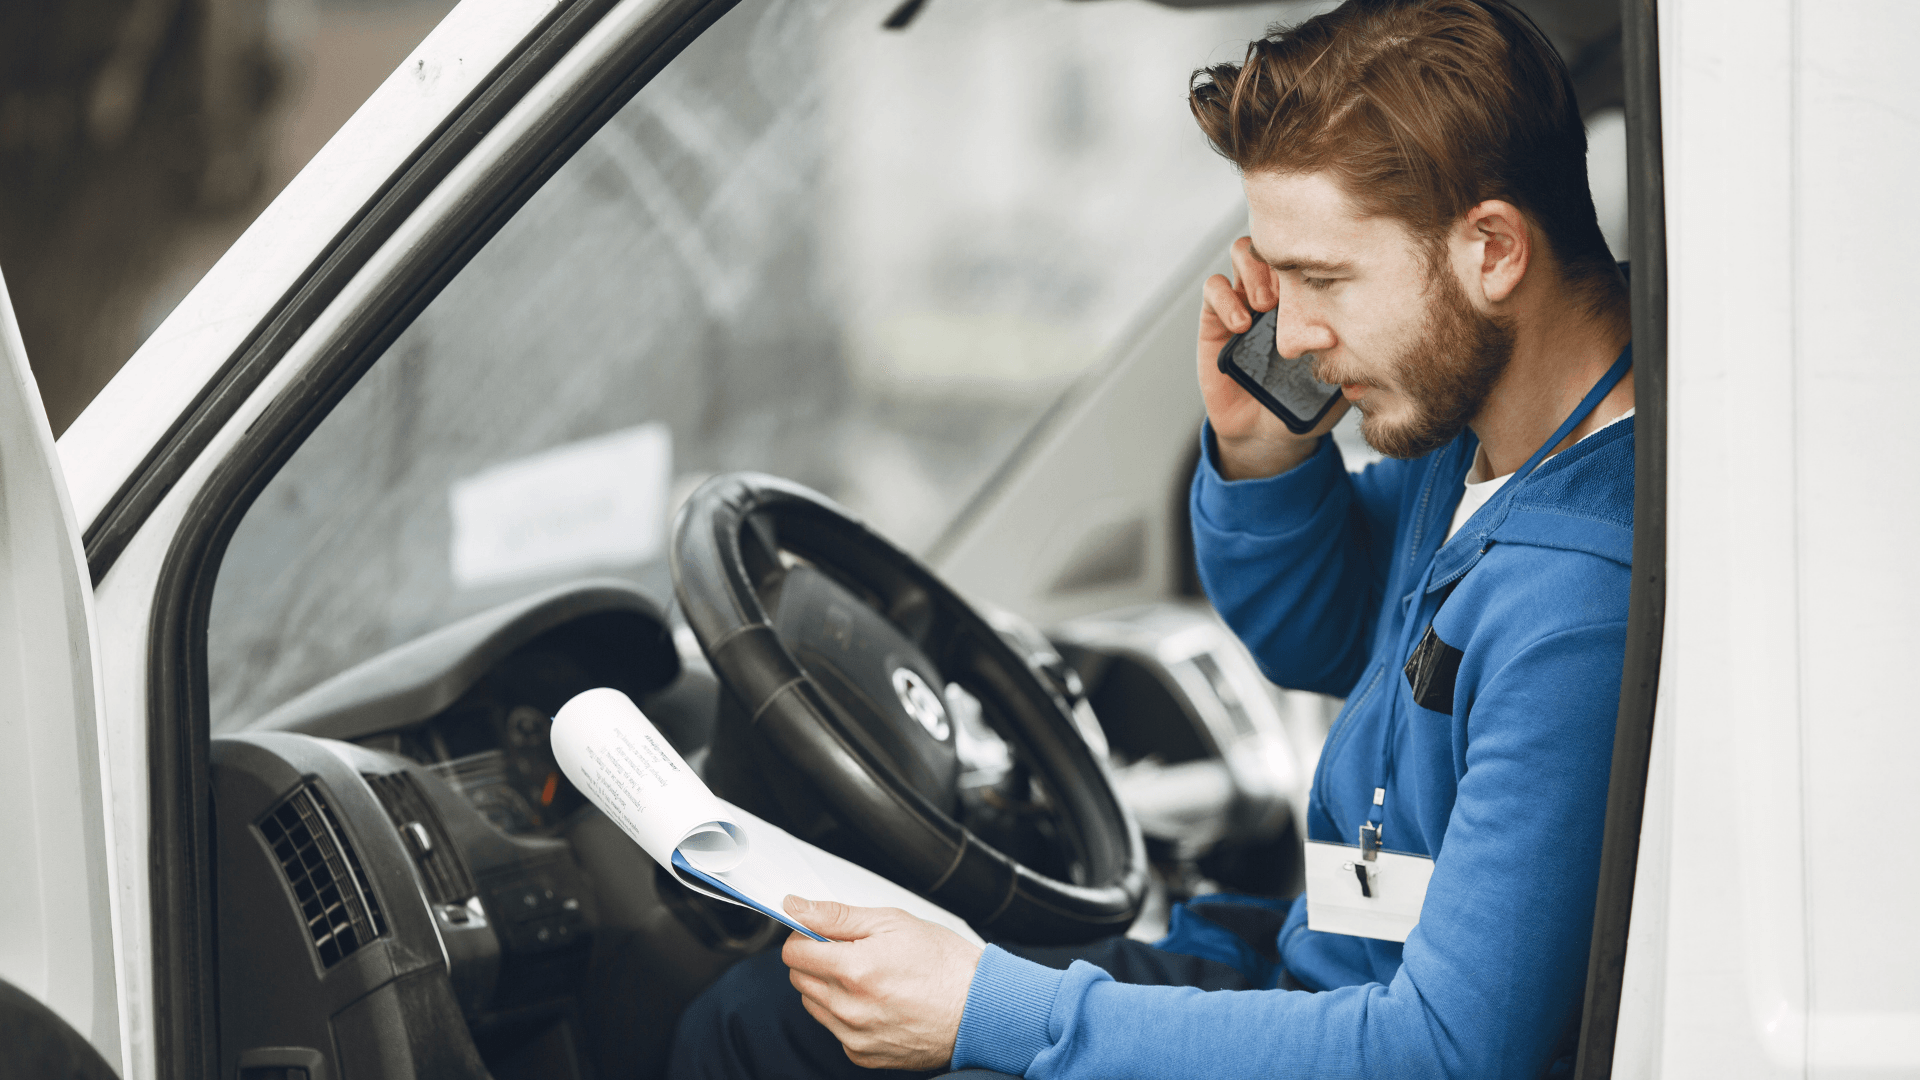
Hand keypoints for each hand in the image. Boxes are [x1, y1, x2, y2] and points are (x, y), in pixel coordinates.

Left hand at [781, 896, 983, 1070]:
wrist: (979, 1009)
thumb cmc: (944, 964)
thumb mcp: (892, 922)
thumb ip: (836, 916)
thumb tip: (795, 907)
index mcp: (854, 970)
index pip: (793, 952)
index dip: (806, 936)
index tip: (824, 933)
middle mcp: (849, 1008)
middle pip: (799, 978)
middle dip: (817, 960)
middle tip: (852, 952)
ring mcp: (855, 1035)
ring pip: (814, 1005)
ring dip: (829, 987)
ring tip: (868, 977)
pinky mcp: (863, 1054)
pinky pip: (835, 1030)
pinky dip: (846, 1014)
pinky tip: (876, 1002)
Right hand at [1198, 236, 1348, 479]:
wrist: (1268, 432)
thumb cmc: (1305, 400)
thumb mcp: (1337, 379)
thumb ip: (1352, 362)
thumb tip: (1357, 348)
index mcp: (1307, 296)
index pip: (1310, 252)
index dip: (1315, 252)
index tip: (1325, 275)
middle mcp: (1276, 290)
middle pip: (1275, 240)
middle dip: (1282, 255)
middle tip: (1290, 288)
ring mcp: (1245, 300)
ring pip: (1242, 253)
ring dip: (1254, 271)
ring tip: (1266, 304)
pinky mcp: (1215, 319)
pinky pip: (1214, 289)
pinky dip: (1226, 299)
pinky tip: (1243, 323)